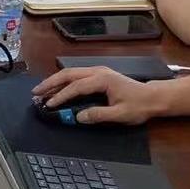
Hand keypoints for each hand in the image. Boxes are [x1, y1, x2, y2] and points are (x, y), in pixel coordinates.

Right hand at [31, 66, 162, 124]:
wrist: (153, 97)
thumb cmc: (139, 105)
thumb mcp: (120, 114)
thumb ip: (98, 115)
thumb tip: (78, 117)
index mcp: (102, 80)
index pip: (76, 87)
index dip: (61, 96)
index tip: (49, 105)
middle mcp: (98, 72)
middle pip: (68, 74)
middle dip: (51, 83)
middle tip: (36, 93)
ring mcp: (98, 71)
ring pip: (71, 73)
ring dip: (55, 80)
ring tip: (42, 90)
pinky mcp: (99, 74)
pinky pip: (77, 75)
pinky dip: (64, 81)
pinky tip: (57, 87)